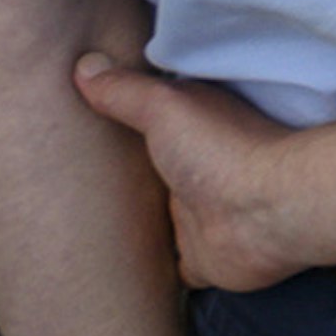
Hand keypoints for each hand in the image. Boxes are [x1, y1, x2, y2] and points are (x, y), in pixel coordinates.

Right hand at [71, 52, 310, 293]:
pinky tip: (110, 270)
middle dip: (119, 179)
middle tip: (68, 183)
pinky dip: (143, 269)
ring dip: (129, 224)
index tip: (80, 127)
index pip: (151, 125)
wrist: (267, 213)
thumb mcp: (167, 107)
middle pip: (149, 176)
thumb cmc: (225, 149)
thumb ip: (127, 91)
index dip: (121, 127)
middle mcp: (196, 172)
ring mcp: (198, 217)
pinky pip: (164, 267)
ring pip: (155, 221)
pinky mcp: (198, 257)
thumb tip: (85, 65)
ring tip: (78, 227)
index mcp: (191, 133)